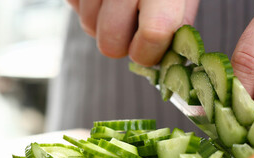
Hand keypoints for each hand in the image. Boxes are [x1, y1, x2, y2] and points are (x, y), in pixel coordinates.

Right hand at [66, 0, 199, 65]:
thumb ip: (178, 18)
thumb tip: (166, 55)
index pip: (153, 34)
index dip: (150, 52)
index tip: (153, 49)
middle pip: (110, 43)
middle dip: (121, 44)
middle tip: (133, 29)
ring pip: (88, 26)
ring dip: (103, 23)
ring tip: (119, 2)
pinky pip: (75, 7)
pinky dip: (87, 5)